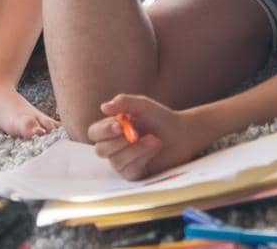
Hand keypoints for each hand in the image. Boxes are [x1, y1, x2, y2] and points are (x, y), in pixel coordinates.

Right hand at [89, 95, 211, 179]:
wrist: (181, 133)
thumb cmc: (159, 118)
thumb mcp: (143, 106)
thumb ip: (125, 102)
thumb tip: (104, 107)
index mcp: (111, 129)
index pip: (95, 133)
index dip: (103, 131)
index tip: (119, 125)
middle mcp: (113, 147)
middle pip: (101, 150)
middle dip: (118, 142)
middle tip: (136, 134)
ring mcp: (122, 162)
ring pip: (116, 161)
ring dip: (136, 149)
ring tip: (155, 139)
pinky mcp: (134, 174)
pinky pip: (130, 170)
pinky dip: (143, 158)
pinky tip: (155, 148)